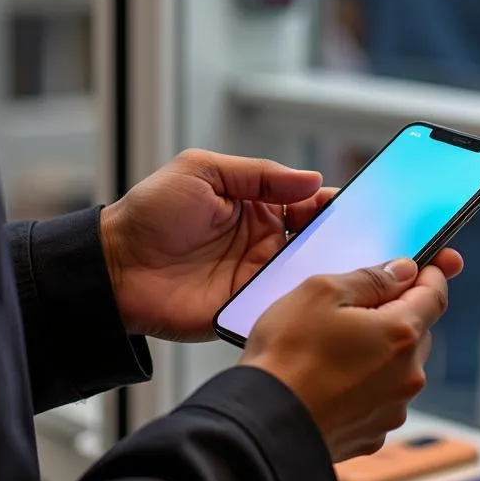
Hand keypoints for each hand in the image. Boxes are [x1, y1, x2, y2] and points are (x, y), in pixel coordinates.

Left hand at [100, 149, 335, 341]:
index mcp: (254, 205)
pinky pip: (281, 305)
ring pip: (306, 274)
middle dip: (341, 238)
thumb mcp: (201, 172)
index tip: (358, 205)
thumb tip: (311, 178)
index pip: (306, 202)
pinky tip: (321, 299)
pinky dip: (301, 302)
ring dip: (328, 271)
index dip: (332, 203)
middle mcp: (261, 241)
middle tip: (366, 239)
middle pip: (316, 240)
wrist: (114, 268)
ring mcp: (255, 277)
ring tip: (357, 269)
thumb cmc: (150, 213)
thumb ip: (257, 174)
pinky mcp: (245, 309)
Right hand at [242, 252, 463, 462]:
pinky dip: (363, 384)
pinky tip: (328, 379)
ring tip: (330, 349)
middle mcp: (406, 375)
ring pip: (396, 366)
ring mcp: (391, 408)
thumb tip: (402, 271)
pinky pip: (378, 397)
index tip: (424, 266)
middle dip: (394, 315)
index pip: (434, 295)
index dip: (429, 275)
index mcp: (400, 334)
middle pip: (416, 331)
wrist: (264, 423)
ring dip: (377, 352)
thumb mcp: (321, 292)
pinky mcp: (372, 434)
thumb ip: (370, 278)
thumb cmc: (287, 357)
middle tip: (354, 308)